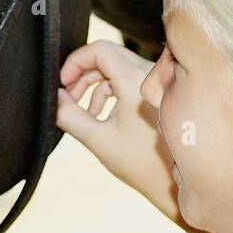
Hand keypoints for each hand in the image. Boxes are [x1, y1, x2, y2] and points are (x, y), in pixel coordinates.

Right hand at [56, 40, 175, 214]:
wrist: (177, 182)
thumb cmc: (141, 164)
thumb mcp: (97, 139)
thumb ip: (69, 115)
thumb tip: (56, 96)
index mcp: (135, 81)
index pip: (99, 49)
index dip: (75, 62)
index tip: (62, 83)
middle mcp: (151, 75)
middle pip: (108, 56)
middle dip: (83, 74)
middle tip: (68, 97)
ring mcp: (159, 83)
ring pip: (118, 67)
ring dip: (96, 84)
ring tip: (85, 112)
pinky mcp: (161, 92)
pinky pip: (131, 79)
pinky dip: (112, 90)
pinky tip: (102, 116)